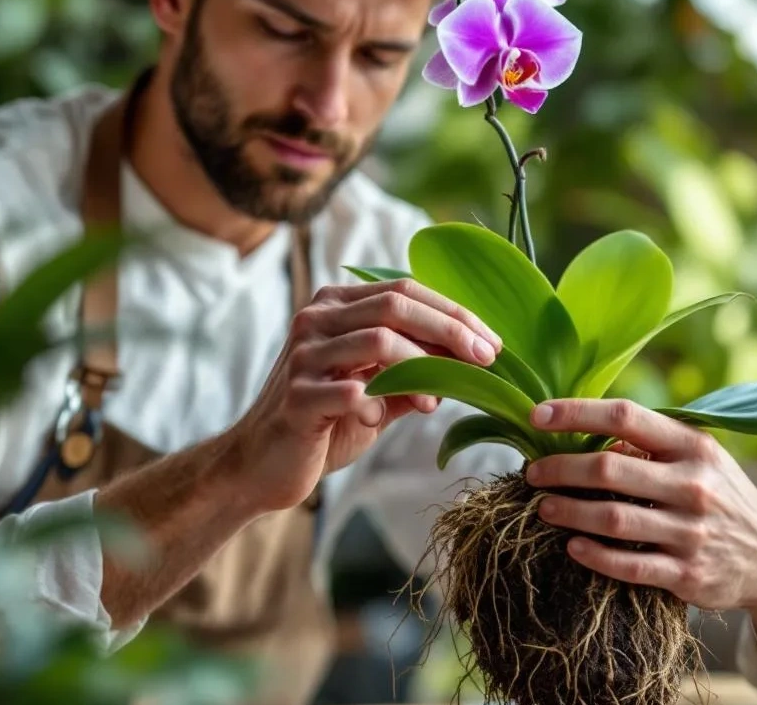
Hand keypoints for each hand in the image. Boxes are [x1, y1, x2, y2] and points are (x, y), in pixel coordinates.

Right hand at [223, 279, 501, 512]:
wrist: (264, 466)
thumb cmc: (325, 424)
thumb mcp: (378, 392)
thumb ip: (415, 374)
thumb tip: (469, 365)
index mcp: (336, 306)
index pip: (404, 291)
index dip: (453, 314)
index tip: (492, 343)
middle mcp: (316, 319)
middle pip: (395, 305)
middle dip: (449, 330)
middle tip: (487, 359)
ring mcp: (303, 356)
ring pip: (377, 340)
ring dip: (422, 368)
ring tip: (438, 399)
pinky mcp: (296, 398)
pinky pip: (349, 391)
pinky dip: (378, 404)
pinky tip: (383, 419)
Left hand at [524, 398, 756, 614]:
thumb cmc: (721, 495)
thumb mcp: (699, 458)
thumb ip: (651, 444)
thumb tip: (594, 433)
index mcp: (693, 446)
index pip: (625, 415)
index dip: (576, 412)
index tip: (538, 416)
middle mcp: (694, 485)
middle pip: (610, 468)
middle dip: (561, 468)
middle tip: (533, 472)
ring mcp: (691, 532)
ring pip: (613, 519)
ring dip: (568, 511)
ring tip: (543, 507)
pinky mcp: (688, 574)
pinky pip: (629, 565)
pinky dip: (595, 555)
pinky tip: (573, 547)